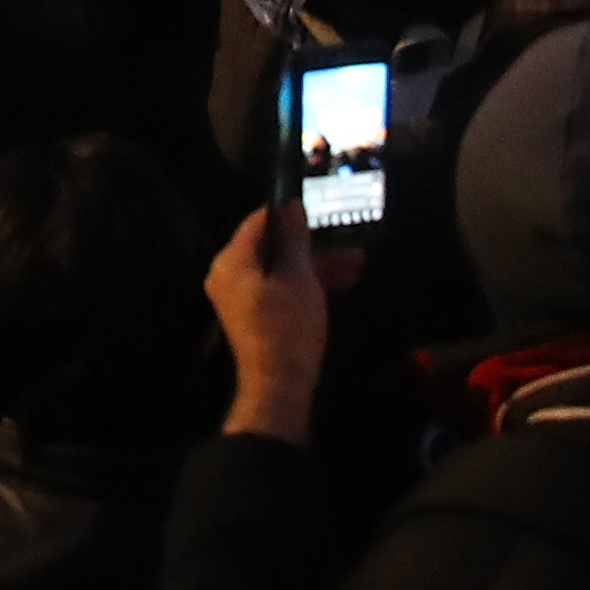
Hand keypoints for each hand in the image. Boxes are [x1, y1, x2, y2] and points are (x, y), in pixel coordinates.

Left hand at [209, 205, 331, 442]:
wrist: (280, 385)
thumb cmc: (288, 327)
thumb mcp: (298, 277)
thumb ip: (294, 237)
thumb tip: (290, 204)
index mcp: (232, 261)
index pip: (258, 221)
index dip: (289, 212)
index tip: (319, 208)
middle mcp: (230, 274)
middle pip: (273, 246)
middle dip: (315, 244)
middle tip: (348, 240)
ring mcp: (242, 296)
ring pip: (283, 268)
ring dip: (319, 265)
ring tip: (359, 263)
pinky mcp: (256, 314)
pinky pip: (281, 287)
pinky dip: (308, 283)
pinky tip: (344, 281)